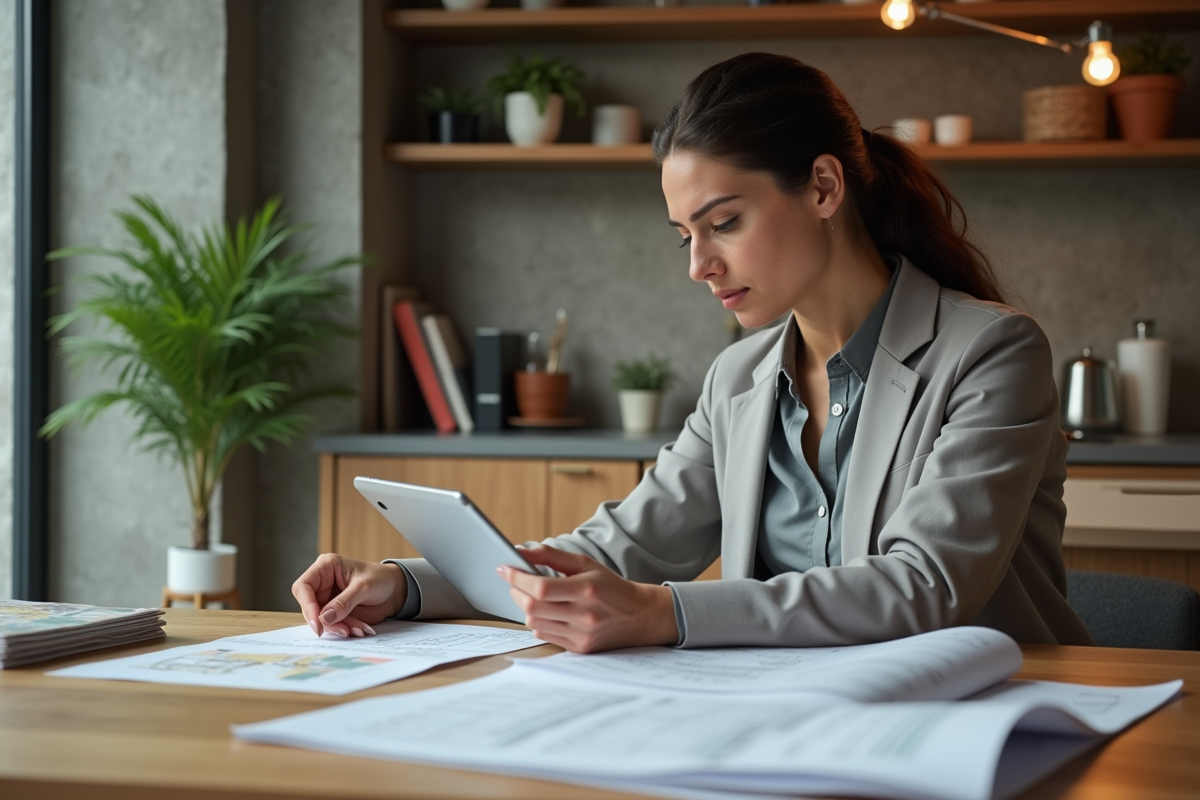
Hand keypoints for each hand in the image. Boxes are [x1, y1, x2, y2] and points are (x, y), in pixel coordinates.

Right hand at [291, 554, 406, 637]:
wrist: (395, 591)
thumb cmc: (381, 579)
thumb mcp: (364, 587)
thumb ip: (344, 602)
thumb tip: (324, 617)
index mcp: (326, 567)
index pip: (303, 586)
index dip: (307, 605)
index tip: (318, 623)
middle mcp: (322, 583)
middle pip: (309, 607)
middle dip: (326, 622)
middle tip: (344, 630)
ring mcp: (327, 599)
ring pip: (320, 620)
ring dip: (337, 628)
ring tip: (358, 628)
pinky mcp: (334, 612)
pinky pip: (332, 626)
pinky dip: (344, 629)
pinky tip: (359, 628)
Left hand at [499, 545, 678, 652]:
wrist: (640, 616)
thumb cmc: (610, 586)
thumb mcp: (586, 564)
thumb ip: (552, 556)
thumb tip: (521, 551)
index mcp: (586, 589)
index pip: (540, 587)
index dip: (517, 577)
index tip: (504, 568)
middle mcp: (584, 614)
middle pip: (532, 607)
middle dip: (516, 591)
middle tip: (514, 581)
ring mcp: (582, 634)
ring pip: (534, 623)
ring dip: (525, 607)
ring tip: (530, 596)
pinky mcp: (580, 648)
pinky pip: (545, 635)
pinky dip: (538, 622)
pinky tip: (546, 612)